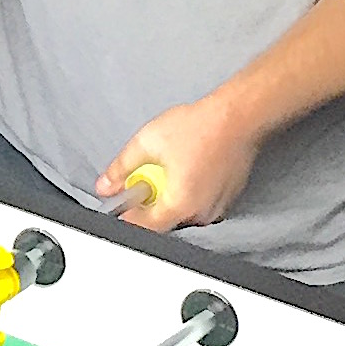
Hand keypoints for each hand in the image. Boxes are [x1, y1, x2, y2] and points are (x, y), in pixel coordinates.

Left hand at [96, 96, 261, 230]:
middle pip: (164, 223)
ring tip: (170, 171)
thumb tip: (105, 185)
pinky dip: (188, 194)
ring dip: (169, 200)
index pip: (144, 229)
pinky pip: (199, 206)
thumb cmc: (199, 127)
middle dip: (149, 206)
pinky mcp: (227, 199)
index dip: (127, 219)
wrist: (238, 116)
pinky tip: (187, 170)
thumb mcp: (147, 143)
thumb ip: (121, 168)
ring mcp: (217, 208)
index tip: (121, 204)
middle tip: (146, 179)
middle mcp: (200, 214)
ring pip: (182, 214)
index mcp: (179, 205)